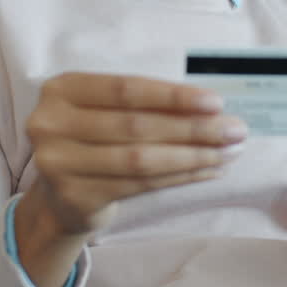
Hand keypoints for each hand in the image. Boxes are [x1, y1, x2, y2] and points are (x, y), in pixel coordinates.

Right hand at [22, 72, 246, 237]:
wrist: (60, 196)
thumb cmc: (94, 139)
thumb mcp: (107, 111)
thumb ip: (147, 105)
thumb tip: (211, 108)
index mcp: (62, 89)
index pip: (126, 89)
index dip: (172, 96)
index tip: (215, 102)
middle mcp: (52, 124)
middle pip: (136, 126)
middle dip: (193, 128)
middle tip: (234, 130)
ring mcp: (59, 163)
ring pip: (141, 159)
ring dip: (193, 156)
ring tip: (228, 152)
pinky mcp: (76, 196)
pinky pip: (140, 185)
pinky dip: (180, 177)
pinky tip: (208, 171)